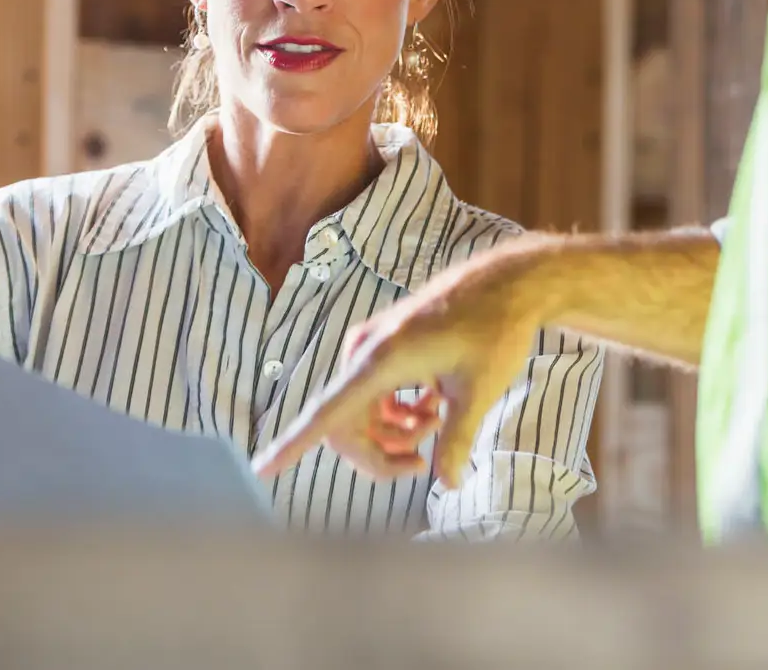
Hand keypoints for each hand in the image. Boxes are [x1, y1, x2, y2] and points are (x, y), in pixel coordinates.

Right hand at [253, 244, 548, 489]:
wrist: (505, 284)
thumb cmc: (494, 331)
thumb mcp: (478, 391)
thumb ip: (456, 439)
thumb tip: (446, 482)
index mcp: (382, 360)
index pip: (328, 412)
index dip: (293, 444)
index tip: (262, 469)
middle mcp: (367, 351)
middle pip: (345, 425)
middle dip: (378, 452)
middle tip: (423, 462)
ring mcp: (373, 346)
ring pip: (360, 412)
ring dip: (393, 432)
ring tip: (438, 420)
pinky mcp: (383, 345)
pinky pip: (372, 395)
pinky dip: (397, 413)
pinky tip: (432, 405)